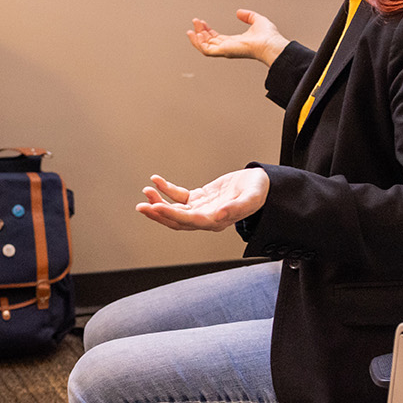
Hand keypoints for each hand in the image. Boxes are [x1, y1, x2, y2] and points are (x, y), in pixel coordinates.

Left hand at [135, 168, 269, 231]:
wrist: (261, 184)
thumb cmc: (258, 191)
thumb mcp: (251, 198)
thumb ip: (237, 207)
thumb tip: (219, 215)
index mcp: (216, 220)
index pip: (189, 221)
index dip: (171, 215)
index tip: (156, 207)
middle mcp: (205, 218)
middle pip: (176, 220)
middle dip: (158, 213)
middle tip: (141, 206)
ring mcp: (201, 208)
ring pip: (174, 209)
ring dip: (159, 201)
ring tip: (147, 191)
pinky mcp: (199, 198)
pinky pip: (179, 196)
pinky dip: (167, 189)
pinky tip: (157, 181)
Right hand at [188, 9, 288, 63]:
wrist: (270, 43)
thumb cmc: (268, 36)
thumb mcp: (257, 20)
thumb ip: (248, 16)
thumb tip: (239, 12)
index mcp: (236, 42)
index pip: (217, 37)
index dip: (208, 30)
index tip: (202, 22)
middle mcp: (229, 47)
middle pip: (209, 41)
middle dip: (200, 32)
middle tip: (195, 22)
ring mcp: (226, 50)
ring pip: (205, 46)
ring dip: (197, 38)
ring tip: (192, 28)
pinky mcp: (224, 51)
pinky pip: (206, 50)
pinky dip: (199, 43)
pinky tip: (195, 34)